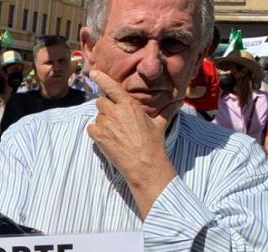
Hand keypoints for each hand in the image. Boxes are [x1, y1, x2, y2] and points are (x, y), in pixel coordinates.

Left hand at [87, 71, 176, 216]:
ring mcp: (105, 124)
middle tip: (115, 118)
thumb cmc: (153, 143)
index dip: (101, 78)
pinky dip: (96, 131)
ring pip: (97, 115)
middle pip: (101, 102)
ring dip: (103, 121)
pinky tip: (107, 138)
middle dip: (105, 107)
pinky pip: (91, 128)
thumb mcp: (160, 124)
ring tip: (115, 132)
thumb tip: (177, 102)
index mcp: (129, 105)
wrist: (144, 163)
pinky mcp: (98, 136)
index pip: (111, 87)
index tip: (93, 73)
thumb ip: (165, 111)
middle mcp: (115, 112)